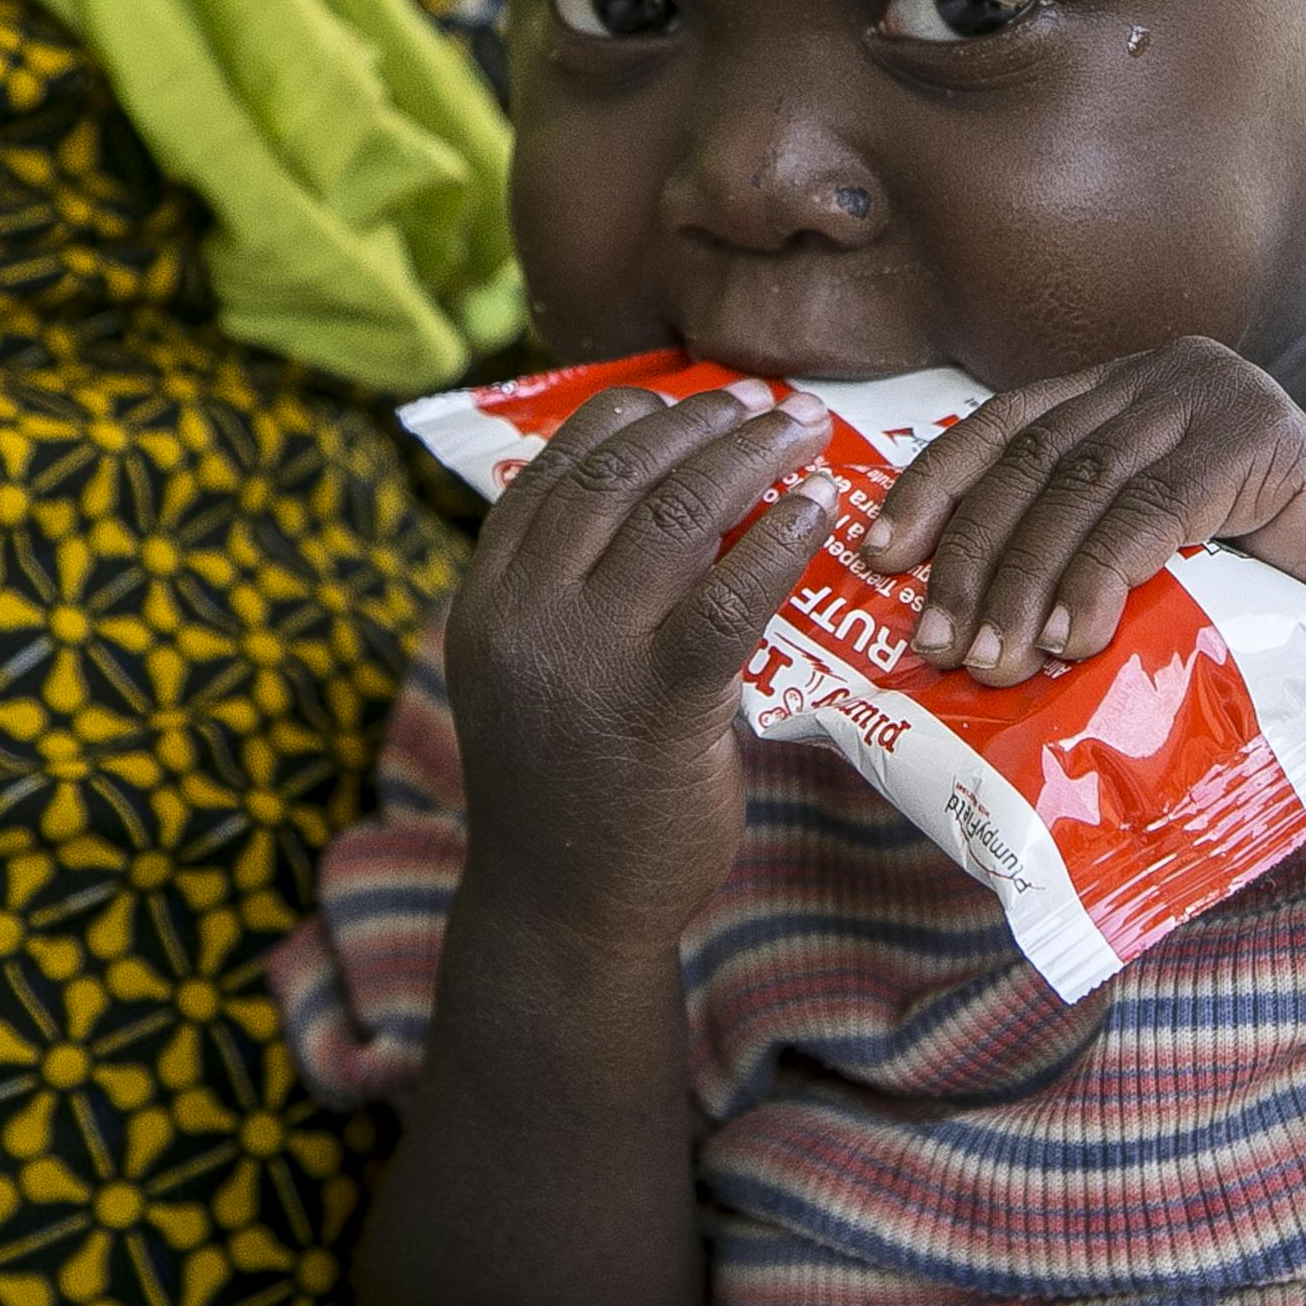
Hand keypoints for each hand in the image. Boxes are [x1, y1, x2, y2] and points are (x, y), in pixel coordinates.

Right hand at [439, 380, 840, 955]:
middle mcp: (524, 613)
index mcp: (488, 596)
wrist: (564, 911)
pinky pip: (729, 598)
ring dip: (751, 458)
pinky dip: (779, 539)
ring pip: (676, 517)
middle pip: (621, 474)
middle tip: (767, 404)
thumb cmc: (568, 782)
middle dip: (702, 422)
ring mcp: (585, 657)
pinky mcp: (656, 704)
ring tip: (804, 434)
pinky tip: (818, 510)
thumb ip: (571, 588)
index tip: (693, 393)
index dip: (632, 413)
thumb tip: (664, 491)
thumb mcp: (534, 668)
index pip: (557, 465)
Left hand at [860, 336, 1305, 685]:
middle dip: (971, 555)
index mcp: (1127, 386)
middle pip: (1034, 459)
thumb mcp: (1149, 557)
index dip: (934, 487)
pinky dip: (1099, 577)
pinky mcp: (1258, 437)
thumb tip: (945, 613)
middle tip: (934, 643)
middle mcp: (1164, 371)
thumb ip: (1071, 546)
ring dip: (1024, 581)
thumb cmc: (1265, 600)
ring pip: (1084, 489)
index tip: (877, 556)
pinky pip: (1151, 511)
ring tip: (992, 661)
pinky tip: (1073, 638)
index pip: (1005, 424)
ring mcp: (1214, 393)